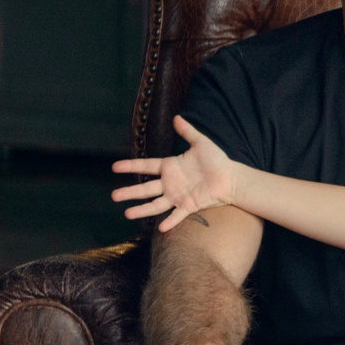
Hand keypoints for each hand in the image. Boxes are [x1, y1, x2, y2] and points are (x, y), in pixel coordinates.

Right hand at [112, 116, 242, 233]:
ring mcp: (178, 196)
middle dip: (130, 192)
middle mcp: (170, 183)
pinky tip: (161, 228)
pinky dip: (170, 221)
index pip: (146, 166)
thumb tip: (176, 117)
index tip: (114, 167)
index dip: (130, 166)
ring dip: (142, 209)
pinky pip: (177, 215)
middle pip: (146, 189)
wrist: (230, 177)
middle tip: (114, 195)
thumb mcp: (200, 143)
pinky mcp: (189, 206)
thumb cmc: (216, 160)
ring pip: (155, 204)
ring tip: (127, 214)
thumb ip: (188, 131)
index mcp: (170, 167)